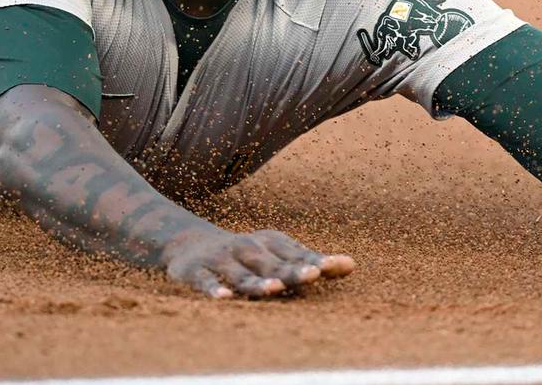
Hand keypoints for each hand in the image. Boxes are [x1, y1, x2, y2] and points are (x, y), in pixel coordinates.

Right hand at [161, 226, 354, 298]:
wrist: (189, 244)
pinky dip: (214, 289)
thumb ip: (309, 262)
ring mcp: (222, 259)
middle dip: (292, 270)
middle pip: (272, 264)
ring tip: (274, 289)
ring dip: (257, 282)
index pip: (296, 254)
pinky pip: (206, 282)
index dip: (314, 261)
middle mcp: (248, 248)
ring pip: (241, 274)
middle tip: (312, 275)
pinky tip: (224, 299)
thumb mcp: (275, 253)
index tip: (336, 266)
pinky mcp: (196, 272)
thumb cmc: (246, 254)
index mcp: (270, 242)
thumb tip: (352, 265)